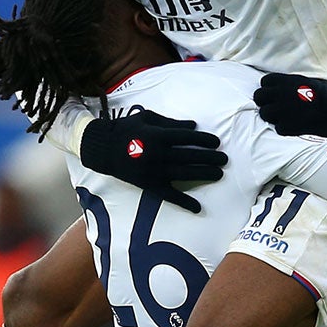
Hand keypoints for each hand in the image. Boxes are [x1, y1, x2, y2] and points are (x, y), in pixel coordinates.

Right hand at [79, 109, 224, 208]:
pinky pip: (169, 195)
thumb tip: (193, 125)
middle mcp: (157, 154)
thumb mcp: (146, 118)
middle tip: (224, 159)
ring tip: (218, 174)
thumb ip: (170, 122)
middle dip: (209, 157)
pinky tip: (198, 208)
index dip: (204, 139)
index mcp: (157, 136)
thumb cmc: (125, 129)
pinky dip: (183, 202)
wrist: (102, 149)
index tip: (216, 141)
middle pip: (189, 156)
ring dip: (203, 175)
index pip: (187, 137)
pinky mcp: (149, 185)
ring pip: (184, 174)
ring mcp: (153, 171)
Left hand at [254, 73, 326, 139]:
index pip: (264, 81)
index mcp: (287, 81)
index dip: (268, 88)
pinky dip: (284, 128)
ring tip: (282, 118)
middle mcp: (282, 94)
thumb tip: (281, 88)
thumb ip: (290, 84)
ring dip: (271, 116)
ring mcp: (283, 111)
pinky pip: (277, 128)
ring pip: (264, 113)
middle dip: (264, 102)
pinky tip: (293, 126)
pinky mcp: (288, 126)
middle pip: (258, 97)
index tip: (273, 93)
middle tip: (273, 107)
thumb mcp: (307, 81)